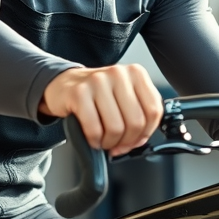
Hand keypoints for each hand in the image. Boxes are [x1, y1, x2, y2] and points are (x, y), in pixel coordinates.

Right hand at [40, 64, 162, 156]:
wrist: (64, 84)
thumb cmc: (98, 94)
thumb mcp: (124, 96)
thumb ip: (139, 113)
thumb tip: (140, 140)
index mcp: (136, 73)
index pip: (154, 110)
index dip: (146, 132)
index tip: (136, 140)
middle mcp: (119, 74)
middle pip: (136, 122)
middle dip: (127, 141)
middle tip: (117, 144)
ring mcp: (98, 81)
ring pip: (116, 128)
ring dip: (110, 143)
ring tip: (104, 141)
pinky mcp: (79, 93)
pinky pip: (94, 129)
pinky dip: (95, 141)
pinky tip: (93, 139)